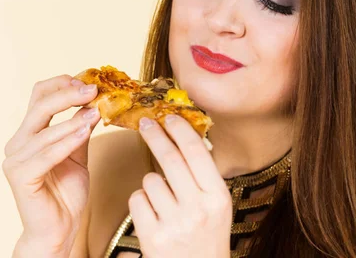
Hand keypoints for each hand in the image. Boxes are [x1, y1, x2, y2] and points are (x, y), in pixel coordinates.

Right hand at [2, 75, 99, 256]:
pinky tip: (86, 132)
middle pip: (40, 105)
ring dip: (73, 118)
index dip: (63, 84)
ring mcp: (15, 160)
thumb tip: (94, 102)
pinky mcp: (20, 177)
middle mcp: (17, 143)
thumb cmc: (66, 194)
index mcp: (29, 133)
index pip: (40, 96)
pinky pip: (46, 154)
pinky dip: (67, 141)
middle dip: (68, 94)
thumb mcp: (79, 153)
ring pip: (46, 130)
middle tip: (94, 89)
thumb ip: (81, 128)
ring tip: (97, 111)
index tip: (90, 82)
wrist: (59, 230)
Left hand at [129, 115, 231, 257]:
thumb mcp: (217, 206)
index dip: (181, 130)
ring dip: (151, 183)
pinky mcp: (152, 237)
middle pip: (170, 158)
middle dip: (155, 135)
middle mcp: (198, 209)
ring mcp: (174, 224)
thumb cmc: (206, 237)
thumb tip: (184, 137)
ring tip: (163, 201)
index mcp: (218, 198)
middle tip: (145, 123)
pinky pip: (137, 199)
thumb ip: (203, 176)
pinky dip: (141, 202)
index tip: (169, 117)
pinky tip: (153, 214)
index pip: (197, 152)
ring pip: (150, 180)